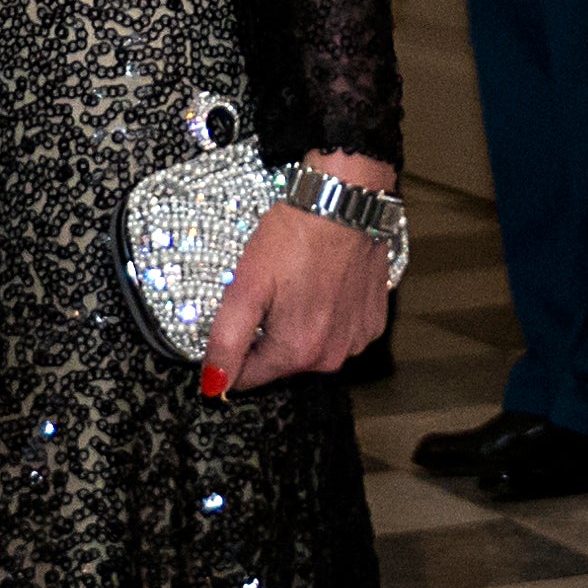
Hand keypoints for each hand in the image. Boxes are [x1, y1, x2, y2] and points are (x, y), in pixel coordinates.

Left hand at [202, 157, 395, 389]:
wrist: (344, 203)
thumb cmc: (294, 237)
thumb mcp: (245, 286)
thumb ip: (226, 341)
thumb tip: (215, 384)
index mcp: (296, 352)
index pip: (250, 377)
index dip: (234, 351)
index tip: (239, 316)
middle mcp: (331, 356)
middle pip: (282, 363)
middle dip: (269, 335)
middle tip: (269, 292)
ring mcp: (356, 340)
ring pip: (312, 347)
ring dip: (300, 324)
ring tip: (298, 284)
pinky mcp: (373, 321)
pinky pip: (340, 332)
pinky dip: (329, 315)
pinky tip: (324, 285)